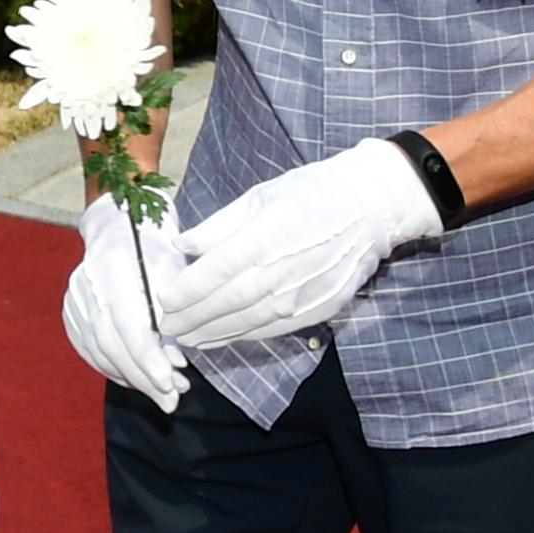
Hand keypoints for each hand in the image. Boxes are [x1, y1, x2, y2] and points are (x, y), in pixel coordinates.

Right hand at [63, 195, 188, 411]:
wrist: (120, 229)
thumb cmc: (155, 249)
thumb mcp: (173, 272)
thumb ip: (173, 315)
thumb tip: (174, 362)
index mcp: (114, 268)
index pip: (128, 323)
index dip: (147, 357)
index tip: (169, 384)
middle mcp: (87, 286)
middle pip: (111, 342)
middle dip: (143, 376)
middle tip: (172, 400)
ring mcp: (74, 300)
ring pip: (99, 350)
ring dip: (131, 378)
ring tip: (162, 393)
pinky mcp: (70, 313)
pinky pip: (89, 350)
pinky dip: (113, 368)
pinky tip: (137, 379)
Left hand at [156, 137, 442, 349]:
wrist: (371, 210)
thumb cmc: (310, 194)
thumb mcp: (259, 196)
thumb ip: (218, 226)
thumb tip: (182, 245)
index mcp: (266, 236)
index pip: (217, 271)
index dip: (187, 290)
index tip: (162, 300)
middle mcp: (284, 271)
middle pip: (228, 302)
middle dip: (192, 318)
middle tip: (166, 327)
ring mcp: (303, 295)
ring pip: (248, 321)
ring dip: (213, 333)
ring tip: (186, 338)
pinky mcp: (318, 310)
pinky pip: (272, 329)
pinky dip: (242, 335)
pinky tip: (220, 337)